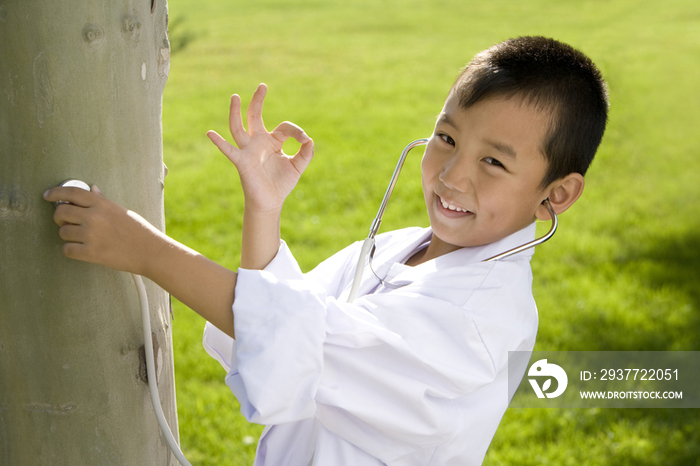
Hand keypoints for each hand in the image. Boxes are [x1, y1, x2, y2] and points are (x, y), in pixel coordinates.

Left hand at [43, 186, 163, 274]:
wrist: (150, 251)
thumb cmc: (138, 230)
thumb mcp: (121, 211)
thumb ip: (103, 201)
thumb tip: (92, 189)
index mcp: (102, 204)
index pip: (72, 192)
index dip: (56, 192)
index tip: (48, 195)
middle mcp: (94, 217)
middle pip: (61, 212)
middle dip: (59, 218)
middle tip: (66, 222)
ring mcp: (92, 235)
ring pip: (63, 232)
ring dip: (68, 236)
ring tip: (81, 238)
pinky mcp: (91, 253)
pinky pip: (67, 249)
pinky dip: (71, 250)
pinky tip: (80, 249)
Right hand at [207, 83, 314, 213]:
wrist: (270, 202)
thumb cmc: (282, 184)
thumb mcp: (298, 166)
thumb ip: (306, 153)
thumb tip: (310, 140)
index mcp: (272, 141)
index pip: (284, 127)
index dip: (296, 132)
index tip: (304, 140)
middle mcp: (258, 142)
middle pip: (255, 116)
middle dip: (257, 101)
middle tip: (262, 86)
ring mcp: (248, 150)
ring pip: (238, 127)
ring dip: (236, 112)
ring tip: (235, 96)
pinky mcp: (242, 162)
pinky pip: (229, 150)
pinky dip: (219, 143)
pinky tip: (210, 133)